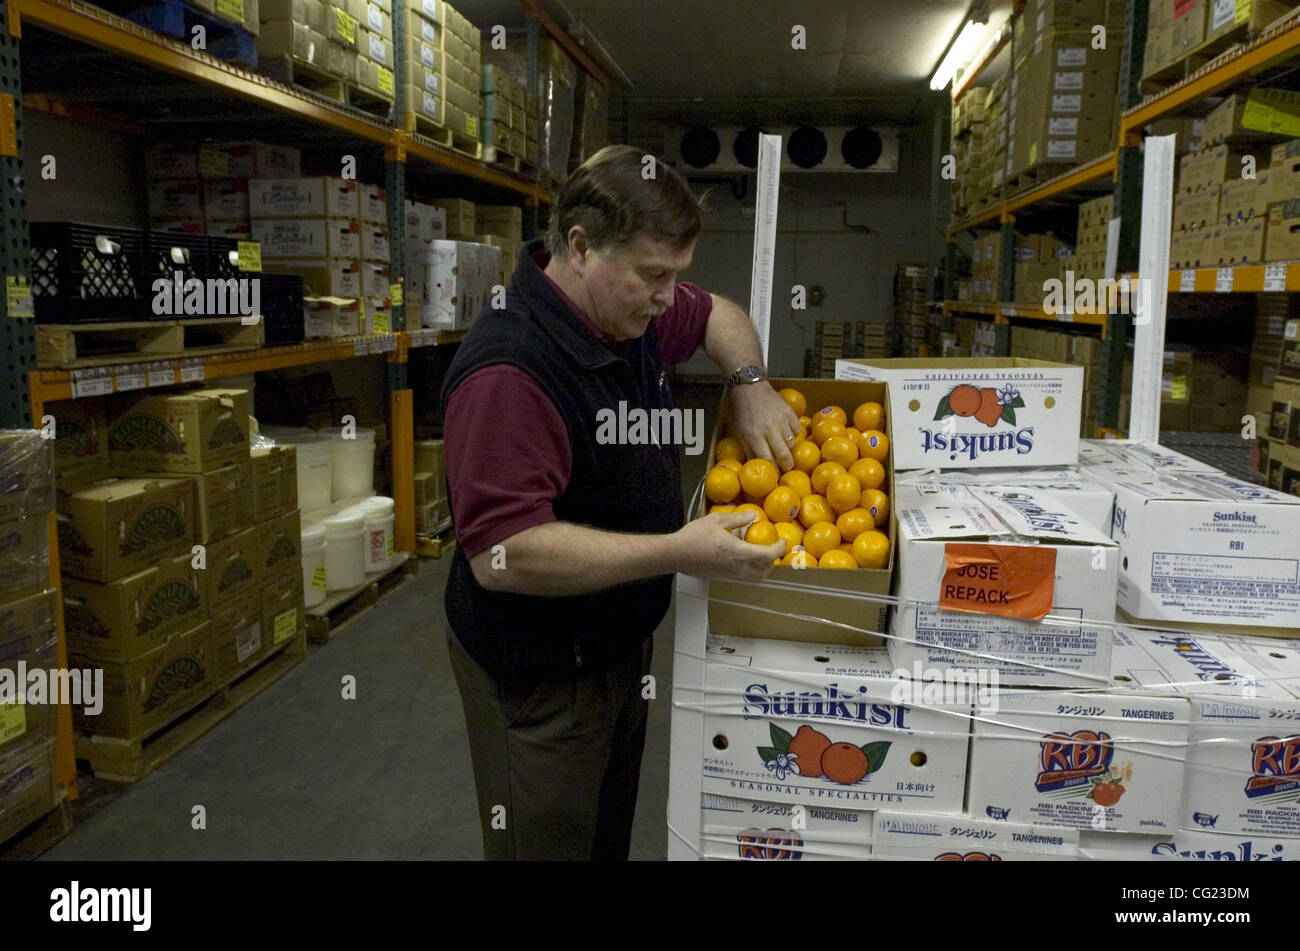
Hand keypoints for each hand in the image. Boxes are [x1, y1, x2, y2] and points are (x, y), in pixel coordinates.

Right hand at [670, 511, 785, 579]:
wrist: (675, 554)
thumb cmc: (694, 537)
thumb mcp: (717, 520)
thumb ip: (737, 519)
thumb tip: (752, 516)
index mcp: (739, 553)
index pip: (768, 556)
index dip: (779, 549)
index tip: (783, 541)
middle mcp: (737, 568)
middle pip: (764, 572)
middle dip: (771, 561)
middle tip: (770, 548)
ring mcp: (729, 574)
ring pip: (753, 576)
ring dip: (759, 565)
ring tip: (753, 550)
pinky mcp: (721, 577)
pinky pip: (741, 574)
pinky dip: (746, 566)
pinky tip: (736, 552)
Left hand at [728, 382, 800, 470]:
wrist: (749, 386)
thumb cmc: (741, 409)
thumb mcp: (739, 431)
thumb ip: (749, 449)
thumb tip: (756, 464)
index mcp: (754, 435)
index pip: (767, 460)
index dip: (773, 470)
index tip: (776, 475)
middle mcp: (769, 429)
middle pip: (784, 455)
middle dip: (787, 465)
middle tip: (787, 467)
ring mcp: (781, 420)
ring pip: (792, 443)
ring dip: (789, 448)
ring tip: (783, 447)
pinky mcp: (789, 412)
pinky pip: (796, 429)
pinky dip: (793, 433)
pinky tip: (786, 432)